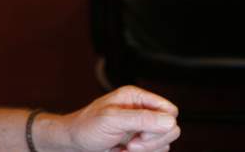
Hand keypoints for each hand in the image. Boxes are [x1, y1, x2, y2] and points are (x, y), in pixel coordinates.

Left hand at [50, 86, 179, 151]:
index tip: (141, 133)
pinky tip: (124, 151)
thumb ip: (140, 119)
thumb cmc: (86, 127)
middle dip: (152, 141)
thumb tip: (170, 121)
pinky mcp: (139, 141)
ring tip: (125, 148)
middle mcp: (141, 110)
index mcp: (136, 97)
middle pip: (171, 129)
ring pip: (164, 142)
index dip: (162, 125)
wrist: (74, 143)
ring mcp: (141, 127)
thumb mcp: (112, 120)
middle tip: (131, 144)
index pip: (169, 110)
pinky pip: (155, 151)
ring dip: (147, 150)